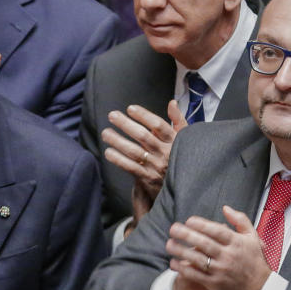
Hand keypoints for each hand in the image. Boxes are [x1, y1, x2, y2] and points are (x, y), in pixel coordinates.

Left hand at [102, 100, 186, 221]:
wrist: (182, 186)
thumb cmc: (179, 157)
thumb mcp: (184, 139)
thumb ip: (178, 120)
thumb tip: (172, 103)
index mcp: (174, 141)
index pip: (159, 125)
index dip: (144, 116)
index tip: (130, 108)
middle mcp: (165, 153)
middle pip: (143, 136)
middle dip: (126, 124)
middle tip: (112, 115)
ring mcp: (156, 166)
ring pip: (134, 151)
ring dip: (118, 141)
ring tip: (106, 133)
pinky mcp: (148, 178)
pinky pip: (130, 167)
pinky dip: (118, 159)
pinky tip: (108, 152)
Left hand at [166, 206, 271, 289]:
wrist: (260, 288)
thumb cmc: (254, 260)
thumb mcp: (252, 237)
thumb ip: (240, 220)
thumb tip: (225, 208)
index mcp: (237, 243)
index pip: (217, 231)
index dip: (201, 225)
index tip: (188, 220)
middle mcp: (229, 256)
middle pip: (204, 243)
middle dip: (186, 235)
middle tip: (173, 228)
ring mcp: (221, 270)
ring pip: (197, 259)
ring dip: (181, 251)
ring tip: (169, 244)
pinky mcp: (215, 283)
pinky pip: (196, 275)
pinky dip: (183, 268)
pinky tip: (173, 262)